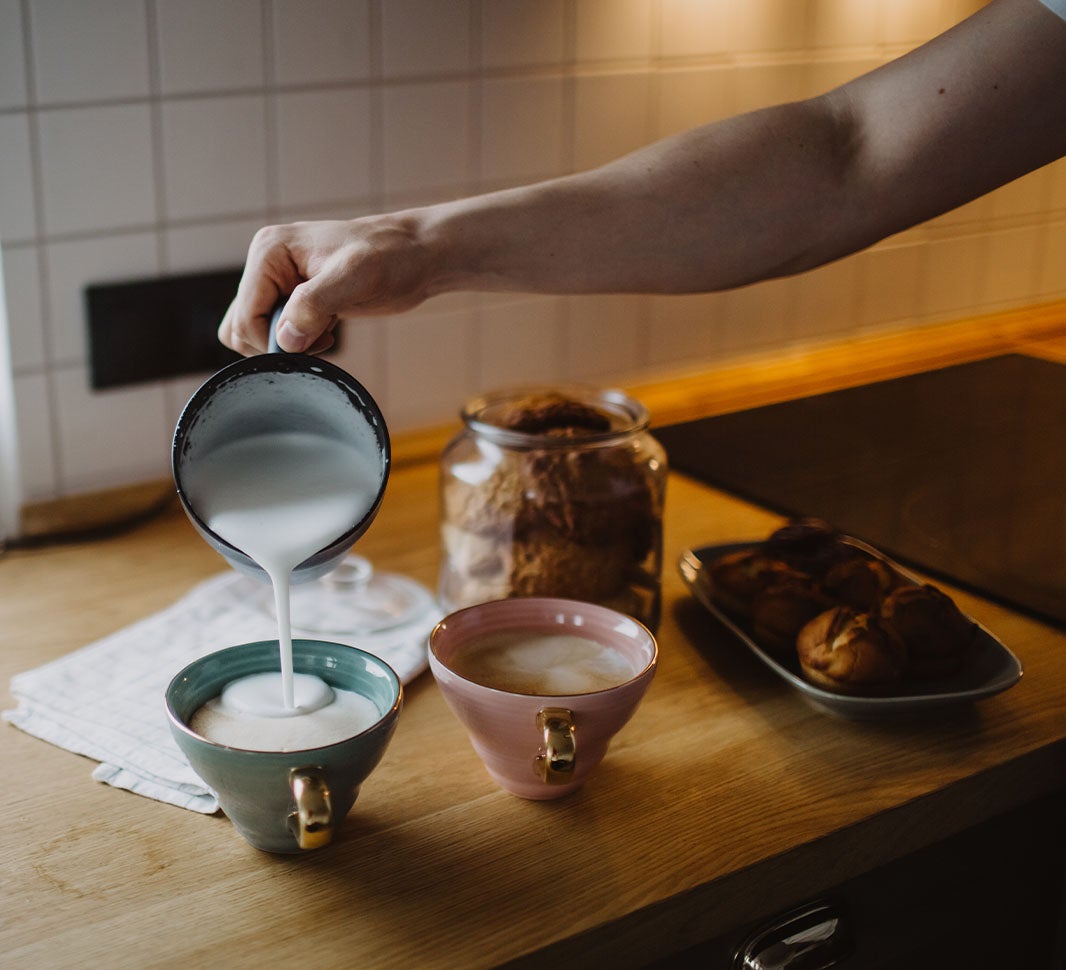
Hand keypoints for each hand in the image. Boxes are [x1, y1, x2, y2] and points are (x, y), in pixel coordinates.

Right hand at [218, 216, 436, 354]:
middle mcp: (268, 264)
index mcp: (270, 251)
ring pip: (257, 331)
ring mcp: (281, 282)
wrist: (417, 256)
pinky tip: (328, 332)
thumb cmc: (391, 257)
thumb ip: (314, 305)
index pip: (245, 315)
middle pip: (242, 326)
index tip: (313, 341)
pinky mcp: (297, 297)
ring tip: (324, 333)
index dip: (273, 340)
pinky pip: (279, 331)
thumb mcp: (355, 278)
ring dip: (288, 344)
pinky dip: (299, 342)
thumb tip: (285, 339)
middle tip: (319, 336)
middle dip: (278, 343)